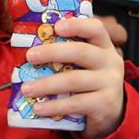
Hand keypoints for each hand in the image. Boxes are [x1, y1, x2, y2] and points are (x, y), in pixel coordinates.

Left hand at [24, 14, 127, 138]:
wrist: (111, 112)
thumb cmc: (90, 83)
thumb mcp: (86, 65)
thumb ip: (68, 56)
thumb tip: (32, 52)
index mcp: (104, 47)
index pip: (95, 28)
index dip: (76, 25)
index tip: (56, 27)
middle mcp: (110, 62)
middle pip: (80, 52)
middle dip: (52, 52)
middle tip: (30, 57)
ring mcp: (110, 83)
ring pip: (74, 80)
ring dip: (47, 84)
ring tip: (27, 89)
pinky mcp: (106, 103)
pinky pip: (76, 103)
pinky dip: (55, 106)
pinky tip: (39, 108)